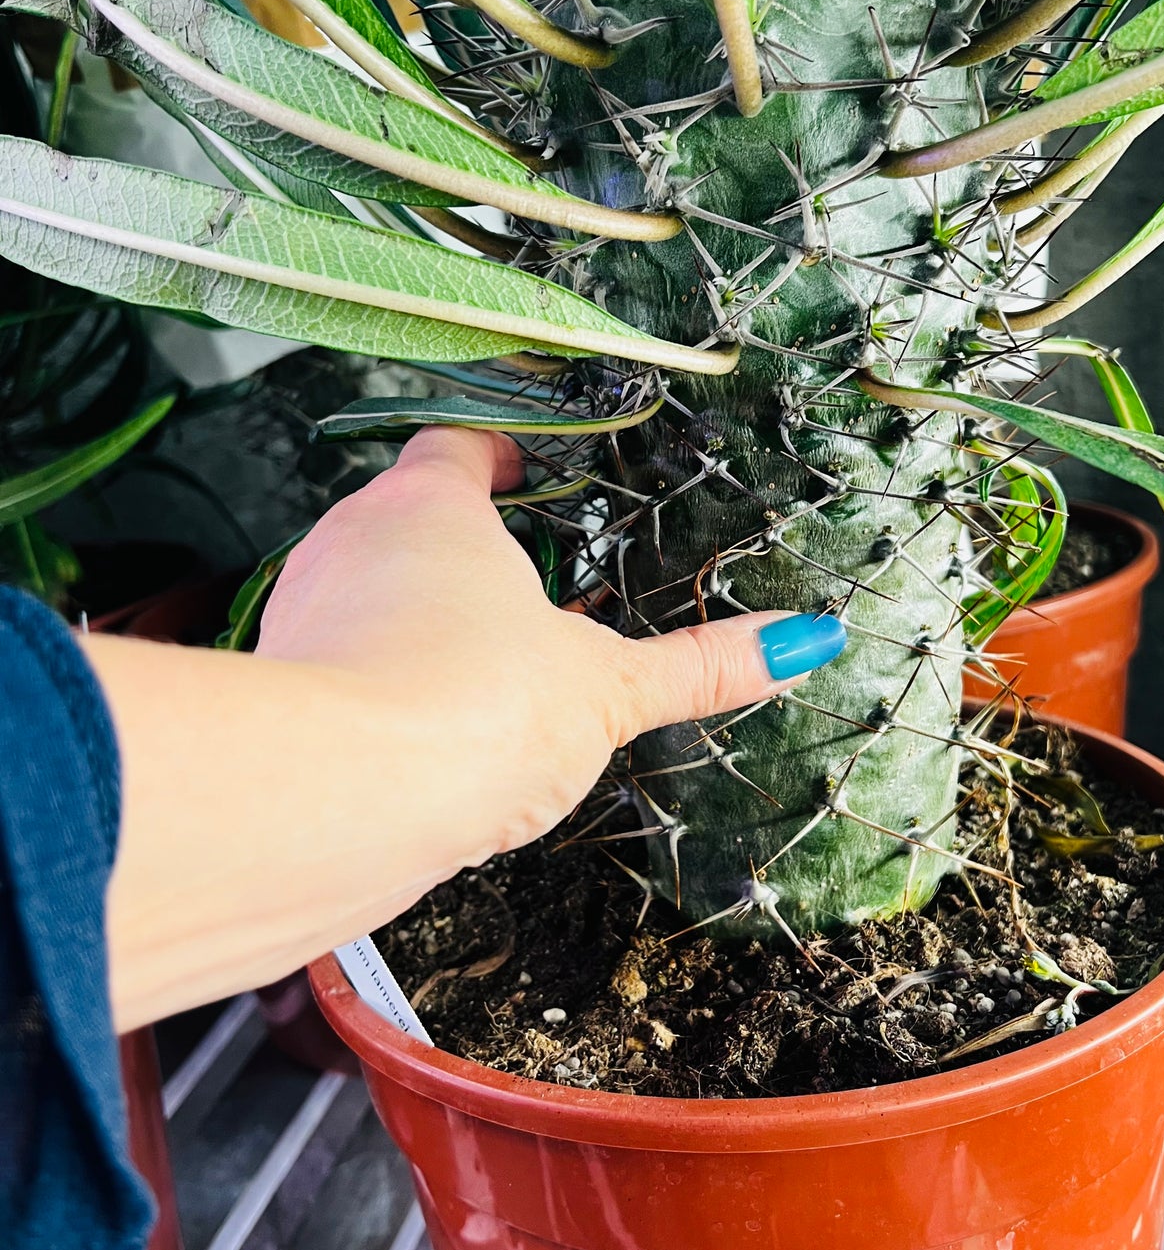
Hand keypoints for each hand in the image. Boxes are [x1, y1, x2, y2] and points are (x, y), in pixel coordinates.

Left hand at [256, 426, 845, 859]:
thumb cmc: (467, 709)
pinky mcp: (282, 688)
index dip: (499, 457)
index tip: (533, 476)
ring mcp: (304, 612)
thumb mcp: (607, 689)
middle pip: (410, 519)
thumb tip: (796, 644)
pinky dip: (382, 681)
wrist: (335, 802)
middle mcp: (351, 542)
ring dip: (420, 617)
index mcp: (431, 507)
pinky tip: (430, 731)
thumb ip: (698, 667)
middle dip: (469, 550)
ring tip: (485, 667)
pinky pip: (339, 662)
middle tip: (530, 585)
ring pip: (368, 591)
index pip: (458, 446)